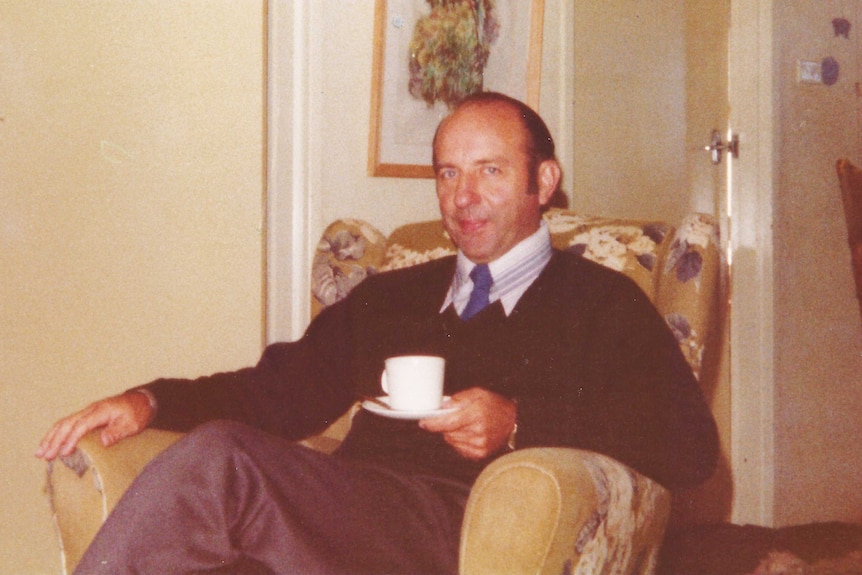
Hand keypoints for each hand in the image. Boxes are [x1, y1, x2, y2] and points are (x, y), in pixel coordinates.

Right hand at [35, 390, 154, 460]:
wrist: (142, 400)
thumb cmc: (138, 413)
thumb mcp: (132, 423)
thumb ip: (118, 431)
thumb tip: (103, 441)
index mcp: (101, 411)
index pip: (82, 425)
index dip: (72, 439)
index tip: (64, 452)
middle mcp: (91, 410)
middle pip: (67, 424)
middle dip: (54, 440)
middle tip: (44, 456)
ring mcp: (87, 412)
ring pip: (64, 423)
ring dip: (51, 437)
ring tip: (39, 453)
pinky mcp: (87, 416)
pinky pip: (68, 423)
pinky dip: (56, 433)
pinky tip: (49, 443)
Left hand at [419, 387, 515, 460]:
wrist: (513, 421)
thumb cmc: (494, 405)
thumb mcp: (477, 393)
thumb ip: (458, 398)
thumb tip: (442, 406)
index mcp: (476, 415)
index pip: (447, 423)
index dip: (432, 423)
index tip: (423, 422)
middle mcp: (478, 432)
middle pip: (447, 433)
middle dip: (445, 425)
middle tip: (454, 418)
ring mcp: (479, 445)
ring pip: (452, 441)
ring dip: (452, 433)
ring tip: (465, 425)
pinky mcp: (480, 454)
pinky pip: (459, 449)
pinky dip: (459, 442)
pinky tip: (469, 434)